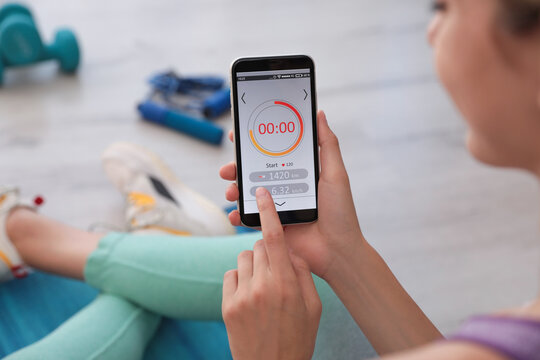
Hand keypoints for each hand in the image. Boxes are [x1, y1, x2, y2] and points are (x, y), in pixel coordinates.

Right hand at [219, 110, 364, 279]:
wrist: (337, 251)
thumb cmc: (340, 212)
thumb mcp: (335, 174)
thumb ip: (327, 145)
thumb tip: (318, 114)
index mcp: (298, 173)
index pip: (272, 153)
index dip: (254, 144)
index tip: (238, 136)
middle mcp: (285, 187)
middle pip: (254, 172)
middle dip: (236, 168)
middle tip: (227, 169)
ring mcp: (276, 207)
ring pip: (248, 194)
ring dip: (234, 190)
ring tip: (231, 191)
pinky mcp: (271, 227)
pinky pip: (249, 218)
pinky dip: (238, 215)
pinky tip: (234, 213)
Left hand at [222, 187, 321, 359]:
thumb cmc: (298, 338)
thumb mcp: (313, 307)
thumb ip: (301, 274)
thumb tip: (288, 250)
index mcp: (287, 284)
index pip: (275, 238)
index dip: (268, 212)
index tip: (261, 192)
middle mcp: (262, 287)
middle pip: (259, 245)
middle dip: (268, 250)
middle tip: (276, 269)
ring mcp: (242, 297)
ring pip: (244, 258)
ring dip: (254, 264)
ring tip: (263, 286)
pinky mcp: (228, 306)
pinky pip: (232, 275)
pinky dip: (241, 279)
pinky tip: (250, 296)